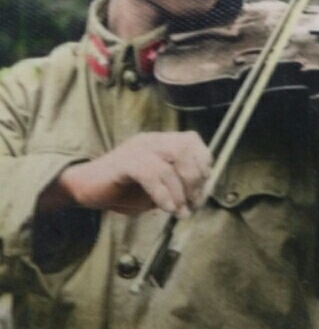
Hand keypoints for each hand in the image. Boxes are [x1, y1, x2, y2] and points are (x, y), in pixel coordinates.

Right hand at [43, 131, 210, 216]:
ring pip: (171, 159)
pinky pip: (151, 173)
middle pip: (185, 147)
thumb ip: (176, 188)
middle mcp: (151, 141)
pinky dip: (163, 193)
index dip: (203, 162)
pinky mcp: (124, 162)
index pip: (191, 140)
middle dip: (195, 177)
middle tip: (193, 202)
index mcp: (160, 142)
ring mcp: (137, 149)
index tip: (203, 187)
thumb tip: (197, 197)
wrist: (82, 190)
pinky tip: (166, 208)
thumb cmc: (121, 191)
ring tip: (180, 210)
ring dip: (181, 189)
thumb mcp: (156, 190)